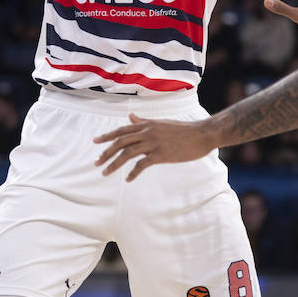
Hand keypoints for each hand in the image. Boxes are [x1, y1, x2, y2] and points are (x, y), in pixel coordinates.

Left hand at [93, 115, 217, 180]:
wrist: (202, 134)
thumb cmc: (184, 130)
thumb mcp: (161, 123)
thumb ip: (144, 121)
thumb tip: (130, 116)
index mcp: (147, 125)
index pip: (122, 130)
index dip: (107, 136)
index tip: (95, 142)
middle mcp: (147, 132)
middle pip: (120, 142)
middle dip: (106, 152)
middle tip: (96, 163)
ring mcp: (154, 143)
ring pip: (127, 153)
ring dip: (114, 164)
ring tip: (105, 173)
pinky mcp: (161, 155)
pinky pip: (142, 164)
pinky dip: (133, 172)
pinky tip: (128, 179)